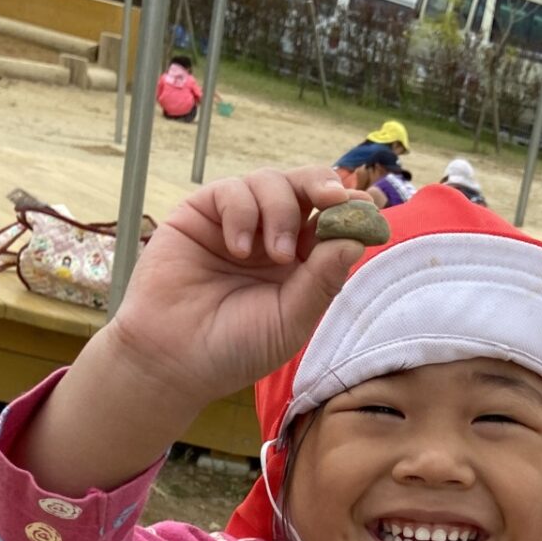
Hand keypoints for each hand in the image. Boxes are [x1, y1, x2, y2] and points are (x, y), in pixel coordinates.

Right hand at [106, 165, 369, 413]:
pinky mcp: (202, 212)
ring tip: (272, 255)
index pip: (331, 221)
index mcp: (300, 261)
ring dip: (280, 210)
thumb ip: (322, 280)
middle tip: (334, 198)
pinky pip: (231, 190)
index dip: (350, 209)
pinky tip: (238, 250)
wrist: (174, 358)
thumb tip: (356, 238)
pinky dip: (242, 213)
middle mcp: (271, 235)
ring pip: (270, 182)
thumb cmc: (235, 347)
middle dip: (323, 186)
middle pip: (305, 187)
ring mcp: (237, 221)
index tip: (367, 209)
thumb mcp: (291, 320)